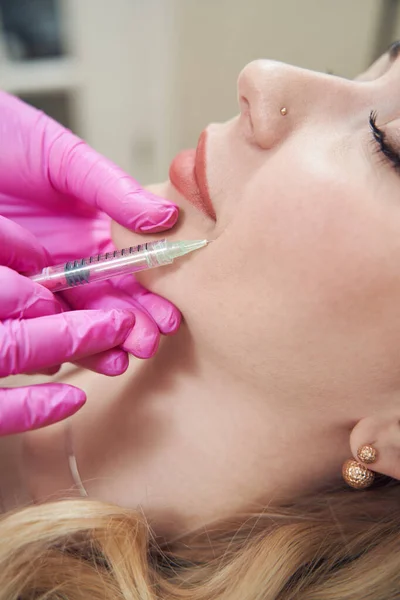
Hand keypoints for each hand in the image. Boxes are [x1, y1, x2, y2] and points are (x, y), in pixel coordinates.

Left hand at [0, 91, 180, 433]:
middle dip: (129, 329)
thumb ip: (114, 190)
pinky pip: (25, 323)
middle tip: (147, 345)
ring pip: (69, 323)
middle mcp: (65, 267)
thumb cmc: (8, 139)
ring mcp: (32, 283)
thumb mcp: (66, 161)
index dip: (149, 299)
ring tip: (119, 360)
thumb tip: (169, 217)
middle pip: (103, 307)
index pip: (127, 276)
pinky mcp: (2, 293)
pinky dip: (47, 341)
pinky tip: (64, 354)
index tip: (169, 318)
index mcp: (90, 238)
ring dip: (96, 345)